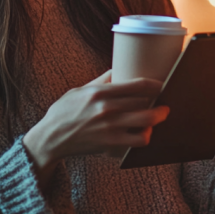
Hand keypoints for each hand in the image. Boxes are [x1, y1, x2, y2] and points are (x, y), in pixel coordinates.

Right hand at [23, 70, 168, 182]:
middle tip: (164, 103)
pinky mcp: (110, 145)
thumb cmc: (64, 112)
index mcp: (100, 92)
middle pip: (146, 105)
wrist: (50, 138)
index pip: (138, 85)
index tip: (163, 84)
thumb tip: (120, 68)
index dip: (157, 84)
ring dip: (156, 120)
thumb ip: (102, 80)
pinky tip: (143, 133)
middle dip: (160, 104)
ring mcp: (109, 129)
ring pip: (146, 124)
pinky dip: (144, 137)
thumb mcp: (80, 90)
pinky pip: (137, 142)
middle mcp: (106, 110)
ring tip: (157, 117)